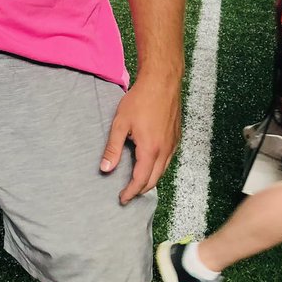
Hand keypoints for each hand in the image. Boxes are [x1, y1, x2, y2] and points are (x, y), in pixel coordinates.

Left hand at [100, 74, 180, 203]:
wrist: (162, 82)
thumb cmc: (140, 100)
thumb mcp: (120, 124)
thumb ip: (113, 148)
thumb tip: (105, 169)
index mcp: (150, 149)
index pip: (141, 180)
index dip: (131, 192)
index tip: (122, 199)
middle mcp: (165, 150)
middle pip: (154, 179)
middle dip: (140, 190)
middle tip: (127, 194)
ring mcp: (173, 144)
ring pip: (163, 171)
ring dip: (150, 180)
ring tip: (136, 183)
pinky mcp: (176, 137)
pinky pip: (168, 160)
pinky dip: (158, 168)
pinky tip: (149, 164)